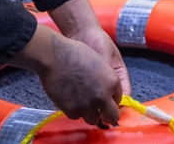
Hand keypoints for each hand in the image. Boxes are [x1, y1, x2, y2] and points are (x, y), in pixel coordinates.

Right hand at [9, 25, 123, 125]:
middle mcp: (103, 96)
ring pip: (93, 120)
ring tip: (81, 102)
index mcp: (113, 82)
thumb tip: (108, 94)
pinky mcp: (72, 110)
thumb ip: (107, 79)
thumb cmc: (77, 53)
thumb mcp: (100, 62)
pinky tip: (69, 99)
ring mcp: (87, 105)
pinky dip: (74, 110)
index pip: (119, 100)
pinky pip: (76, 116)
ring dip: (89, 113)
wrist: (54, 56)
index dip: (111, 99)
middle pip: (112, 117)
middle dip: (107, 115)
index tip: (105, 99)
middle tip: (100, 113)